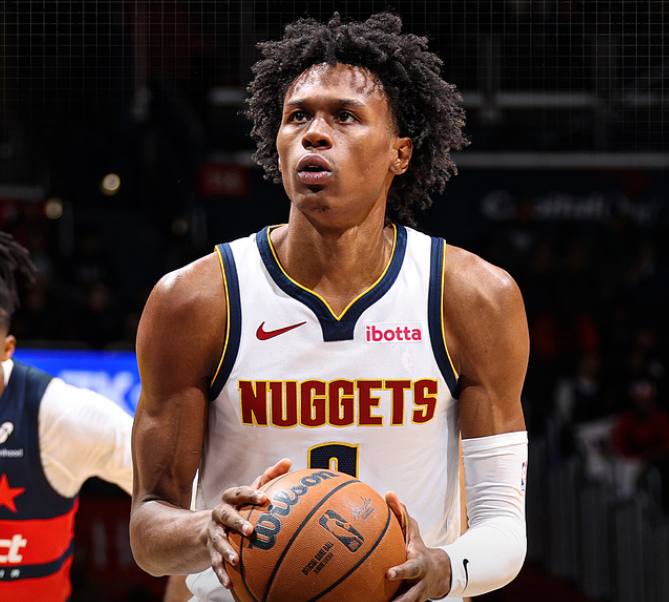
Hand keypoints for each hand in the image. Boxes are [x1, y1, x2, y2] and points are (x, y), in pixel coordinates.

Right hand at [207, 458, 291, 586]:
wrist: (208, 527)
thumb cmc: (240, 507)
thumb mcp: (251, 492)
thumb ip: (269, 476)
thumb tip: (288, 461)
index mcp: (230, 499)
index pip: (238, 493)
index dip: (250, 494)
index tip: (264, 498)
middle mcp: (219, 514)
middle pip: (225, 515)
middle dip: (236, 522)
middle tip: (249, 531)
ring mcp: (214, 533)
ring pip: (218, 541)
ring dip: (226, 550)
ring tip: (236, 561)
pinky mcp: (211, 551)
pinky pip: (215, 563)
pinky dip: (221, 573)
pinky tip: (229, 584)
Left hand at [385, 491, 450, 601]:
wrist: (439, 573)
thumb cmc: (419, 547)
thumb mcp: (413, 530)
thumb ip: (401, 513)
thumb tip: (388, 493)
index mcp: (418, 565)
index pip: (410, 569)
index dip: (400, 572)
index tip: (388, 574)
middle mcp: (417, 585)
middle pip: (408, 598)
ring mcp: (414, 598)